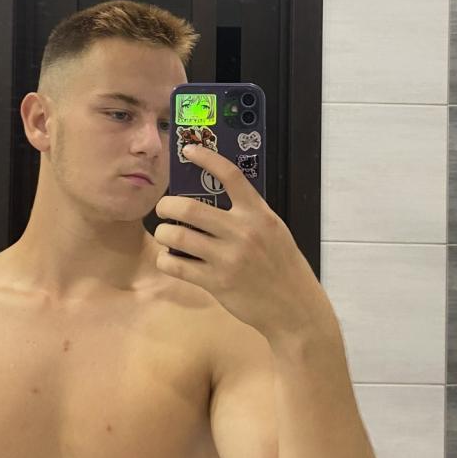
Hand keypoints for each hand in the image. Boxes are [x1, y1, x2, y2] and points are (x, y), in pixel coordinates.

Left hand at [153, 143, 334, 342]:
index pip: (230, 176)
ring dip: (162, 233)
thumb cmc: (282, 266)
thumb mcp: (273, 231)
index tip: (189, 150)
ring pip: (177, 236)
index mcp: (258, 214)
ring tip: (164, 234)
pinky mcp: (216, 283)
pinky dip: (166, 260)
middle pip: (189, 207)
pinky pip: (177, 265)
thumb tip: (214, 197)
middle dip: (166, 205)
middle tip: (163, 208)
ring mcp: (228, 258)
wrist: (294, 307)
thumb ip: (248, 214)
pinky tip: (168, 258)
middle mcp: (242, 232)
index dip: (207, 158)